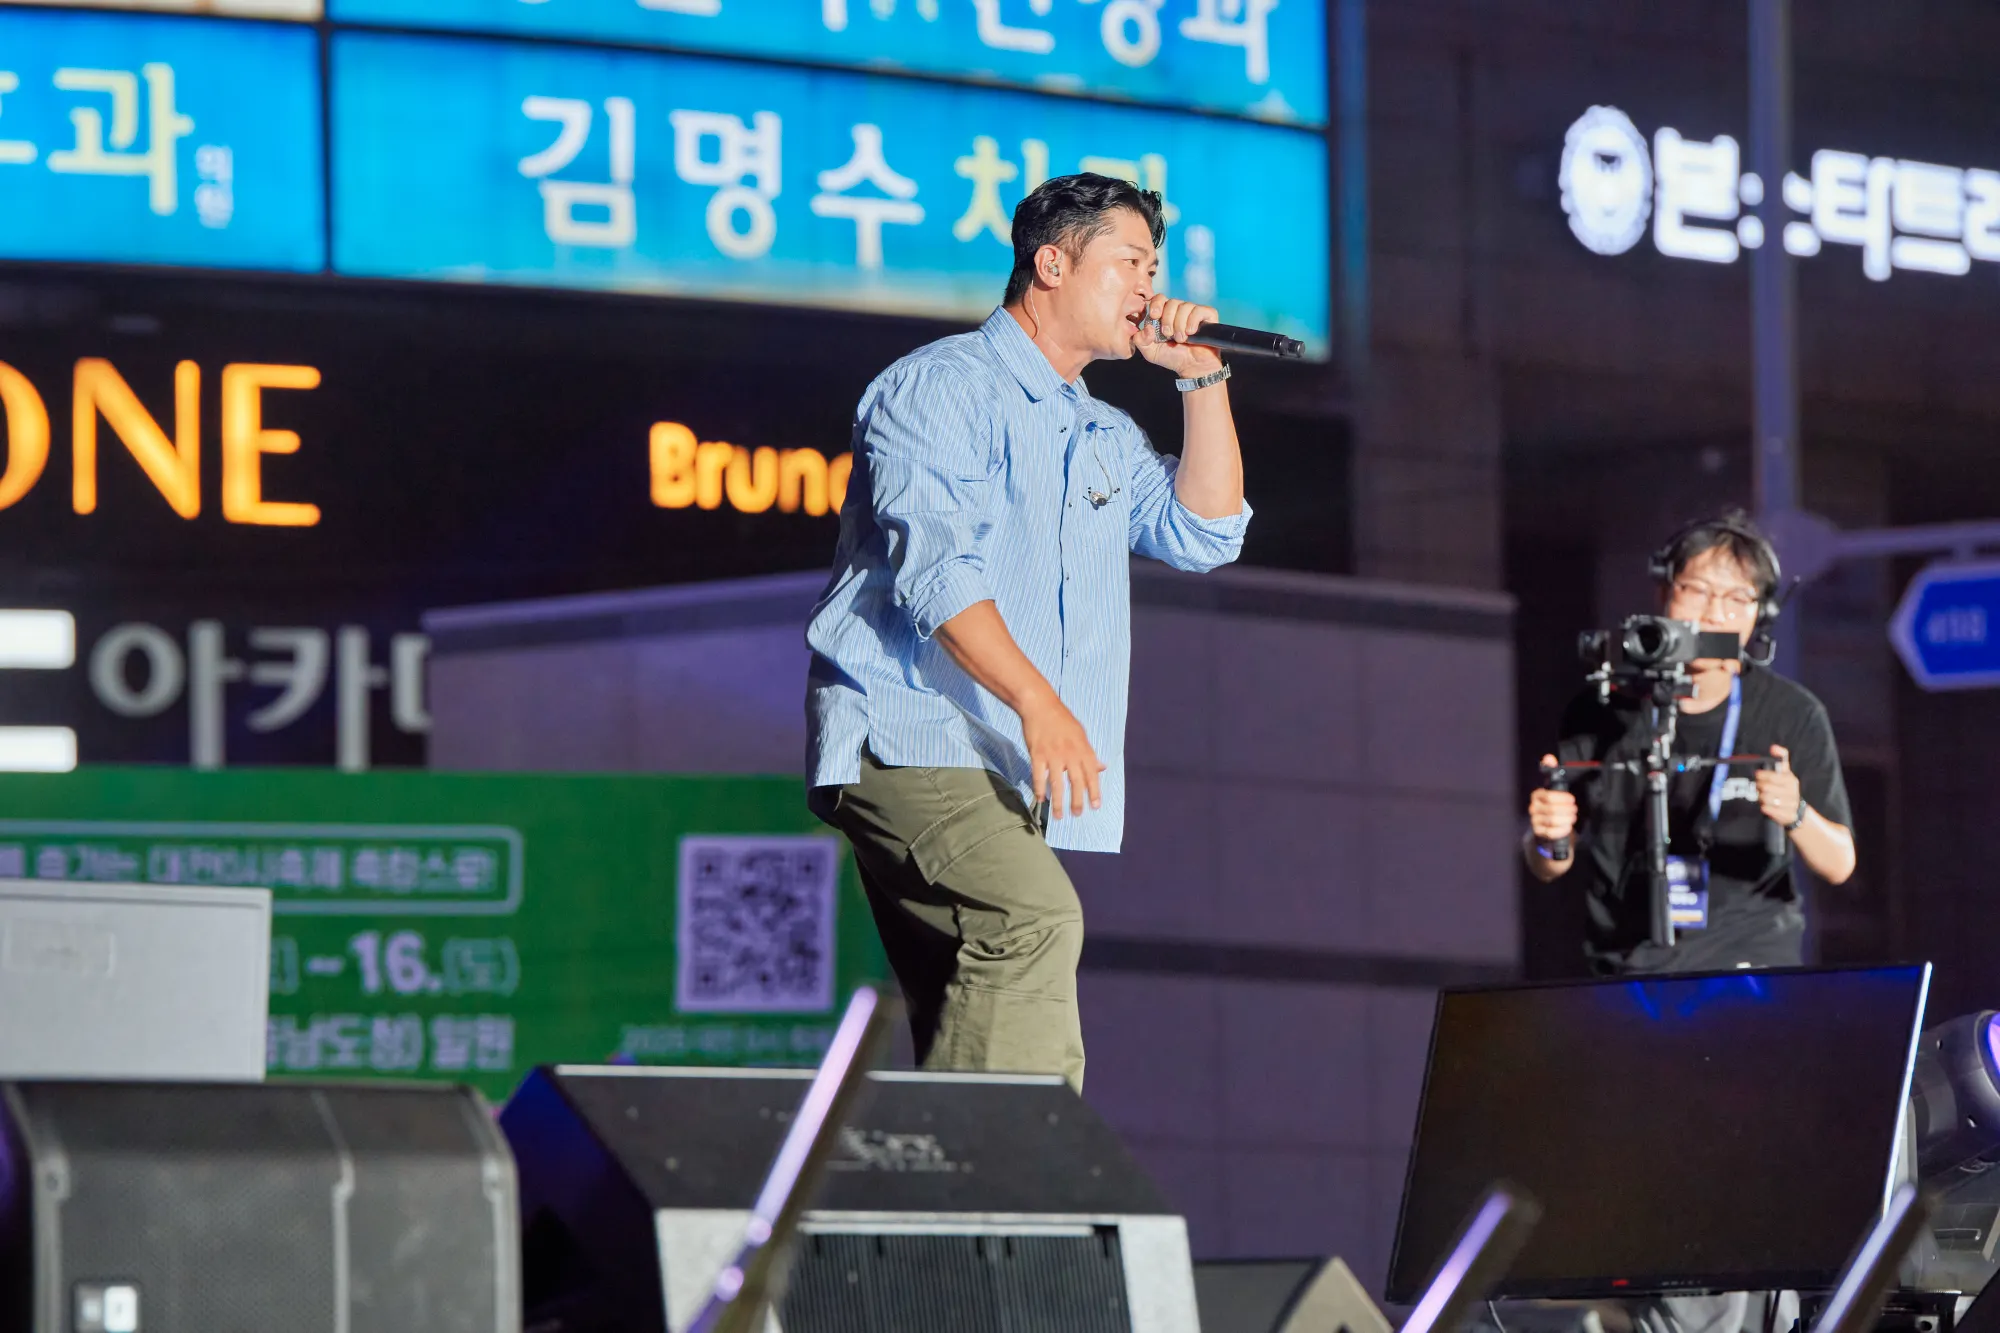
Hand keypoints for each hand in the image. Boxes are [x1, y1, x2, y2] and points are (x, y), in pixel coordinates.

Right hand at [1020, 692, 1104, 820]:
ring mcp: (1053, 755)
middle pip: (1076, 782)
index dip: (1094, 791)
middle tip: (1077, 815)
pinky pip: (1038, 776)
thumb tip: (1102, 768)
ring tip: (1058, 816)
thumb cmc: (1062, 719)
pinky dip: (1039, 789)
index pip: (1092, 774)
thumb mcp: (1081, 734)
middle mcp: (1070, 754)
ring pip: (1057, 784)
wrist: (1040, 705)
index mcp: (1083, 749)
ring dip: (1058, 802)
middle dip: (1077, 801)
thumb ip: (1090, 753)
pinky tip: (1041, 800)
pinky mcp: (1037, 754)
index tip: (1095, 806)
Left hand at [1136, 295, 1223, 377]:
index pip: (1159, 298)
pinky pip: (1199, 310)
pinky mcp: (1207, 315)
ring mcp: (1193, 312)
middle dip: (1168, 320)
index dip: (1156, 304)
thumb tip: (1147, 326)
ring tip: (1181, 339)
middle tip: (1169, 335)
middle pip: (1172, 302)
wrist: (1192, 367)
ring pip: (1185, 306)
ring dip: (1180, 325)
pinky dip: (1192, 321)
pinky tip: (1191, 333)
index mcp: (1164, 314)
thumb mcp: (1150, 351)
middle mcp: (1179, 310)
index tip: (1155, 316)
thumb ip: (1140, 340)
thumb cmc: (1172, 358)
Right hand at [1527, 754, 1577, 843]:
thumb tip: (1548, 757)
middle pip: (1551, 810)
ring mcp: (1534, 821)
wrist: (1549, 826)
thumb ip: (1552, 771)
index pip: (1548, 796)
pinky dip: (1562, 830)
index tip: (1572, 799)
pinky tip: (1568, 827)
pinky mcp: (1538, 832)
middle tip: (1574, 809)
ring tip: (1572, 817)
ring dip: (1566, 819)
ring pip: (1552, 821)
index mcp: (1537, 795)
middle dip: (1567, 810)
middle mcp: (1533, 808)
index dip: (1562, 798)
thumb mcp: (1556, 788)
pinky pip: (1551, 832)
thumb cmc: (1555, 805)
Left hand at [1756, 744, 1804, 831]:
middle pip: (1766, 788)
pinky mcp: (1788, 815)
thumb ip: (1781, 759)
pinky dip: (1765, 808)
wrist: (1796, 811)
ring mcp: (1791, 803)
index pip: (1772, 776)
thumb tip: (1774, 747)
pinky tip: (1765, 806)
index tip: (1758, 775)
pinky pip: (1769, 810)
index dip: (1762, 776)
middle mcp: (1792, 791)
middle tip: (1758, 788)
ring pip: (1766, 799)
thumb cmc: (1785, 789)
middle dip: (1759, 788)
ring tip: (1762, 797)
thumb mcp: (1785, 774)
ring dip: (1761, 798)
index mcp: (1790, 779)